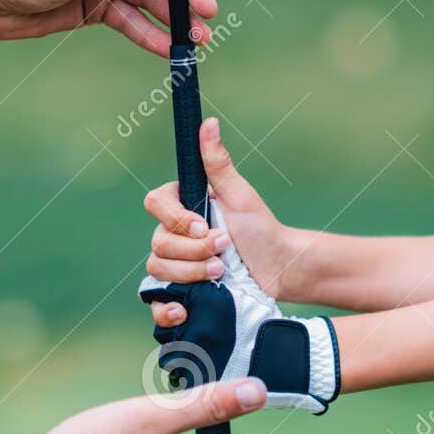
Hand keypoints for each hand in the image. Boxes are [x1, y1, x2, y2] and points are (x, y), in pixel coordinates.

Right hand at [144, 119, 298, 331]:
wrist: (278, 268)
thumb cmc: (260, 227)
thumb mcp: (240, 194)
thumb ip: (218, 163)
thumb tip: (208, 123)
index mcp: (181, 206)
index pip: (155, 204)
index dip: (175, 218)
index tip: (202, 225)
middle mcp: (172, 235)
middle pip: (158, 242)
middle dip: (193, 250)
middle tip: (223, 250)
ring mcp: (174, 265)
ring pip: (158, 270)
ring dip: (190, 273)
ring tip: (220, 273)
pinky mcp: (181, 293)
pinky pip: (157, 303)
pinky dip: (165, 308)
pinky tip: (183, 310)